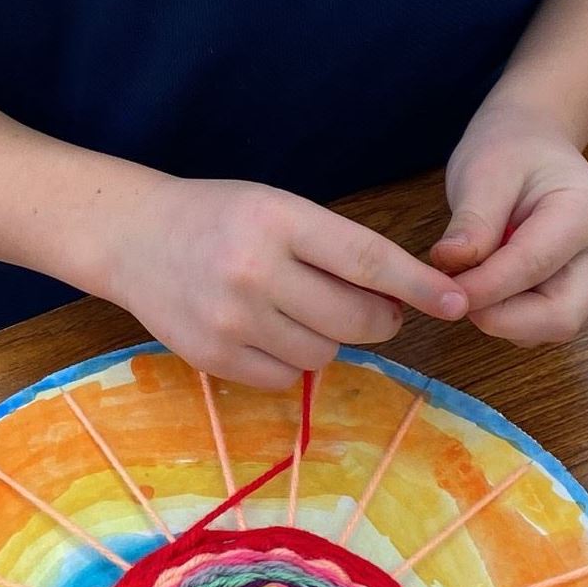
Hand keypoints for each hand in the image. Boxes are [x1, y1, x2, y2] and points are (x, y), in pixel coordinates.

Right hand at [97, 178, 468, 388]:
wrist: (133, 237)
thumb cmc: (219, 217)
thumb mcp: (277, 208)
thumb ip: (334, 247)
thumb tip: (403, 301)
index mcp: (277, 221)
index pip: (366, 259)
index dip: (417, 285)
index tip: (454, 302)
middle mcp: (253, 270)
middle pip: (353, 318)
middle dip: (379, 318)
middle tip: (374, 308)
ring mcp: (229, 319)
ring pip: (323, 353)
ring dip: (328, 338)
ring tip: (298, 309)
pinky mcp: (211, 356)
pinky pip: (286, 378)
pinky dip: (291, 361)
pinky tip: (268, 330)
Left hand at [430, 104, 587, 344]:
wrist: (534, 139)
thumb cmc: (511, 147)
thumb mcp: (484, 170)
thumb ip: (472, 221)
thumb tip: (450, 266)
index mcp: (586, 212)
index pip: (534, 266)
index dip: (486, 288)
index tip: (442, 290)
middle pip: (561, 317)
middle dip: (503, 319)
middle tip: (455, 296)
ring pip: (551, 327)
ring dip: (503, 319)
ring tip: (468, 278)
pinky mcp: (573, 289)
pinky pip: (540, 321)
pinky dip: (507, 315)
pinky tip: (483, 283)